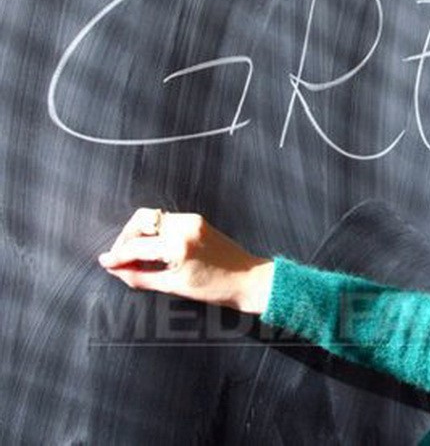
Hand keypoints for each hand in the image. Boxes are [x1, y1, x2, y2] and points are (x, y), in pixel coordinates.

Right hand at [98, 208, 273, 313]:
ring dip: (139, 233)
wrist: (248, 279)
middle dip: (126, 238)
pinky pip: (167, 221)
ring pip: (153, 217)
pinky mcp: (197, 220)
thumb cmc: (216, 288)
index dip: (116, 256)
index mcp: (178, 244)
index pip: (136, 246)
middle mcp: (184, 226)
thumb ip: (140, 277)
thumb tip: (116, 270)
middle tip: (119, 259)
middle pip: (141, 221)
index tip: (104, 262)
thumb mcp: (173, 286)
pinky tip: (152, 250)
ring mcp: (192, 220)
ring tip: (134, 256)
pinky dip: (155, 232)